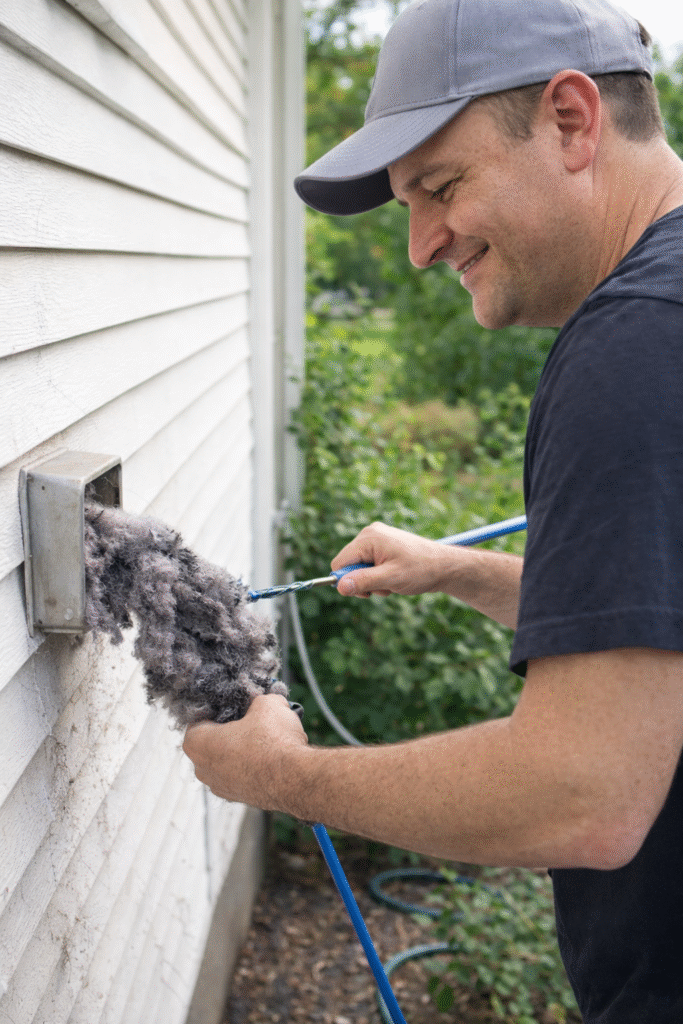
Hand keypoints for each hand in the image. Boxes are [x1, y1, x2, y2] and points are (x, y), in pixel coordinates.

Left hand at [182, 694, 307, 809]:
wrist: (295, 779)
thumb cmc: (273, 742)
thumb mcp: (266, 704)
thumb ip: (257, 700)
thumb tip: (261, 702)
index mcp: (197, 743)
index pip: (198, 719)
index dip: (217, 708)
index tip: (234, 704)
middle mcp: (203, 769)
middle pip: (212, 741)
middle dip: (230, 729)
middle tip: (250, 717)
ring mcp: (221, 787)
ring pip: (227, 760)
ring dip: (242, 749)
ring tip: (266, 736)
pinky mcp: (241, 798)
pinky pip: (242, 775)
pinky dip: (253, 766)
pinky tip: (272, 756)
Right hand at [331, 521, 449, 597]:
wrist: (444, 566)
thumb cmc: (421, 570)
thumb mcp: (390, 579)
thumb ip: (364, 581)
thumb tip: (339, 586)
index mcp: (369, 538)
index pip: (340, 562)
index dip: (346, 580)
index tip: (364, 592)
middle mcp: (370, 534)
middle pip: (349, 565)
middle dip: (363, 581)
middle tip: (384, 587)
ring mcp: (377, 539)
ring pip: (359, 567)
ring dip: (373, 581)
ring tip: (393, 582)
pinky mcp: (383, 546)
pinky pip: (370, 565)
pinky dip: (379, 576)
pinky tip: (394, 577)